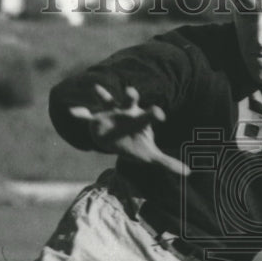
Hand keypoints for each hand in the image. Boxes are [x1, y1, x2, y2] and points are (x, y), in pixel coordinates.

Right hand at [69, 84, 189, 175]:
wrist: (118, 139)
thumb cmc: (136, 145)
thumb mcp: (151, 155)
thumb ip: (168, 163)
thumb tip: (189, 173)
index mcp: (140, 119)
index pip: (149, 114)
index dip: (154, 113)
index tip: (160, 114)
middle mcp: (126, 112)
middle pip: (130, 101)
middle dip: (130, 96)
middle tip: (131, 92)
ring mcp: (110, 114)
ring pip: (108, 101)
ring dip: (103, 96)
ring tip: (96, 88)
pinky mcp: (96, 120)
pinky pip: (86, 117)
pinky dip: (79, 114)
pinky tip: (72, 110)